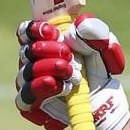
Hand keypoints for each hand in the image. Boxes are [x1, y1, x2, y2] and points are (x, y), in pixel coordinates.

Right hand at [14, 14, 129, 129]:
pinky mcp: (31, 106)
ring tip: (70, 73)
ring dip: (48, 69)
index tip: (52, 32)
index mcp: (44, 44)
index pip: (27, 32)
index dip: (34, 29)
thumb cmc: (98, 70)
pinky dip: (42, 90)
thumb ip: (95, 33)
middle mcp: (32, 63)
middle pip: (28, 51)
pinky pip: (26, 98)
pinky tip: (61, 87)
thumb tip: (81, 23)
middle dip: (48, 50)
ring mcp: (29, 84)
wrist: (104, 101)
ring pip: (26, 73)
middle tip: (69, 55)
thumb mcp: (103, 48)